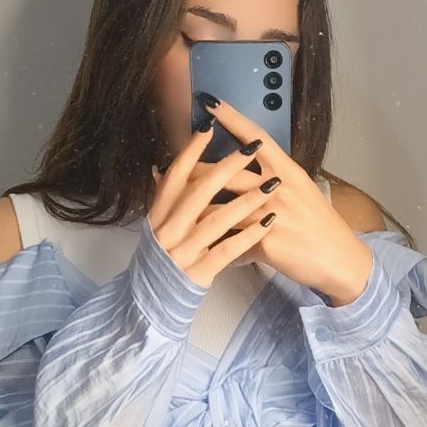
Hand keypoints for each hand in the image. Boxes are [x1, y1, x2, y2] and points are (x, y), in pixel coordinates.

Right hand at [147, 121, 284, 288]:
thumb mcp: (158, 228)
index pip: (175, 175)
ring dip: (246, 200)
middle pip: (199, 191)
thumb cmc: (163, 259)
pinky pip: (228, 250)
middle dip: (228, 166)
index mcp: (157, 215)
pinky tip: (267, 223)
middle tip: (252, 148)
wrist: (154, 301)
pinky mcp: (199, 271)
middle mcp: (167, 230)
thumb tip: (161, 169)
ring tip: (272, 185)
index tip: (210, 125)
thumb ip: (164, 202)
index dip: (192, 150)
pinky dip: (249, 235)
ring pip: (217, 219)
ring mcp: (183, 252)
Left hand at [189, 95, 373, 304]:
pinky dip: (219, 248)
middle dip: (198, 169)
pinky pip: (235, 244)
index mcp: (289, 171)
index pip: (256, 137)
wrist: (340, 259)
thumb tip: (249, 172)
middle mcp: (280, 189)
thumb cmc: (320, 225)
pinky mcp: (268, 244)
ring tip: (176, 209)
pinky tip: (202, 252)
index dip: (232, 118)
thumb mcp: (301, 192)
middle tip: (173, 163)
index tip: (209, 102)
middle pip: (229, 172)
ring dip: (198, 209)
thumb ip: (273, 180)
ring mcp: (273, 215)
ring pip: (223, 208)